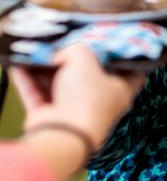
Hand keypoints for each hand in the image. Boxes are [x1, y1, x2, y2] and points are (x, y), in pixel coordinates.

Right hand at [11, 44, 143, 149]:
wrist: (62, 136)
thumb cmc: (86, 100)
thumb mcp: (84, 59)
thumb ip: (76, 50)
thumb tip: (61, 55)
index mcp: (120, 91)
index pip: (132, 74)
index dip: (125, 59)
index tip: (116, 46)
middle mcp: (99, 103)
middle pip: (90, 77)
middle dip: (76, 61)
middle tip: (66, 44)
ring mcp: (74, 112)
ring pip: (60, 85)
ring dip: (47, 70)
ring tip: (39, 52)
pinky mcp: (51, 118)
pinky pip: (38, 95)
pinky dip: (28, 81)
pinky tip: (19, 66)